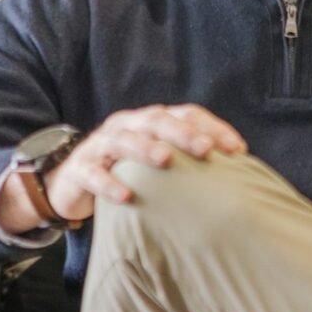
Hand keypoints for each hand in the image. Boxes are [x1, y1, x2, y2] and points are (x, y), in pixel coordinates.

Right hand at [0, 105, 246, 231]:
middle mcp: (128, 125)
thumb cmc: (127, 170)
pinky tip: (125, 196)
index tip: (238, 149)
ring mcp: (101, 145)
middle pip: (156, 120)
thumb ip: (187, 161)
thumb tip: (238, 176)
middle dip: (182, 133)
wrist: (72, 182)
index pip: (187, 115)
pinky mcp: (80, 169)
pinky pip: (93, 174)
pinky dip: (108, 183)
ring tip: (166, 160)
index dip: (213, 128)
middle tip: (206, 150)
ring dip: (145, 148)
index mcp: (151, 120)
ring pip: (123, 140)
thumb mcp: (157, 162)